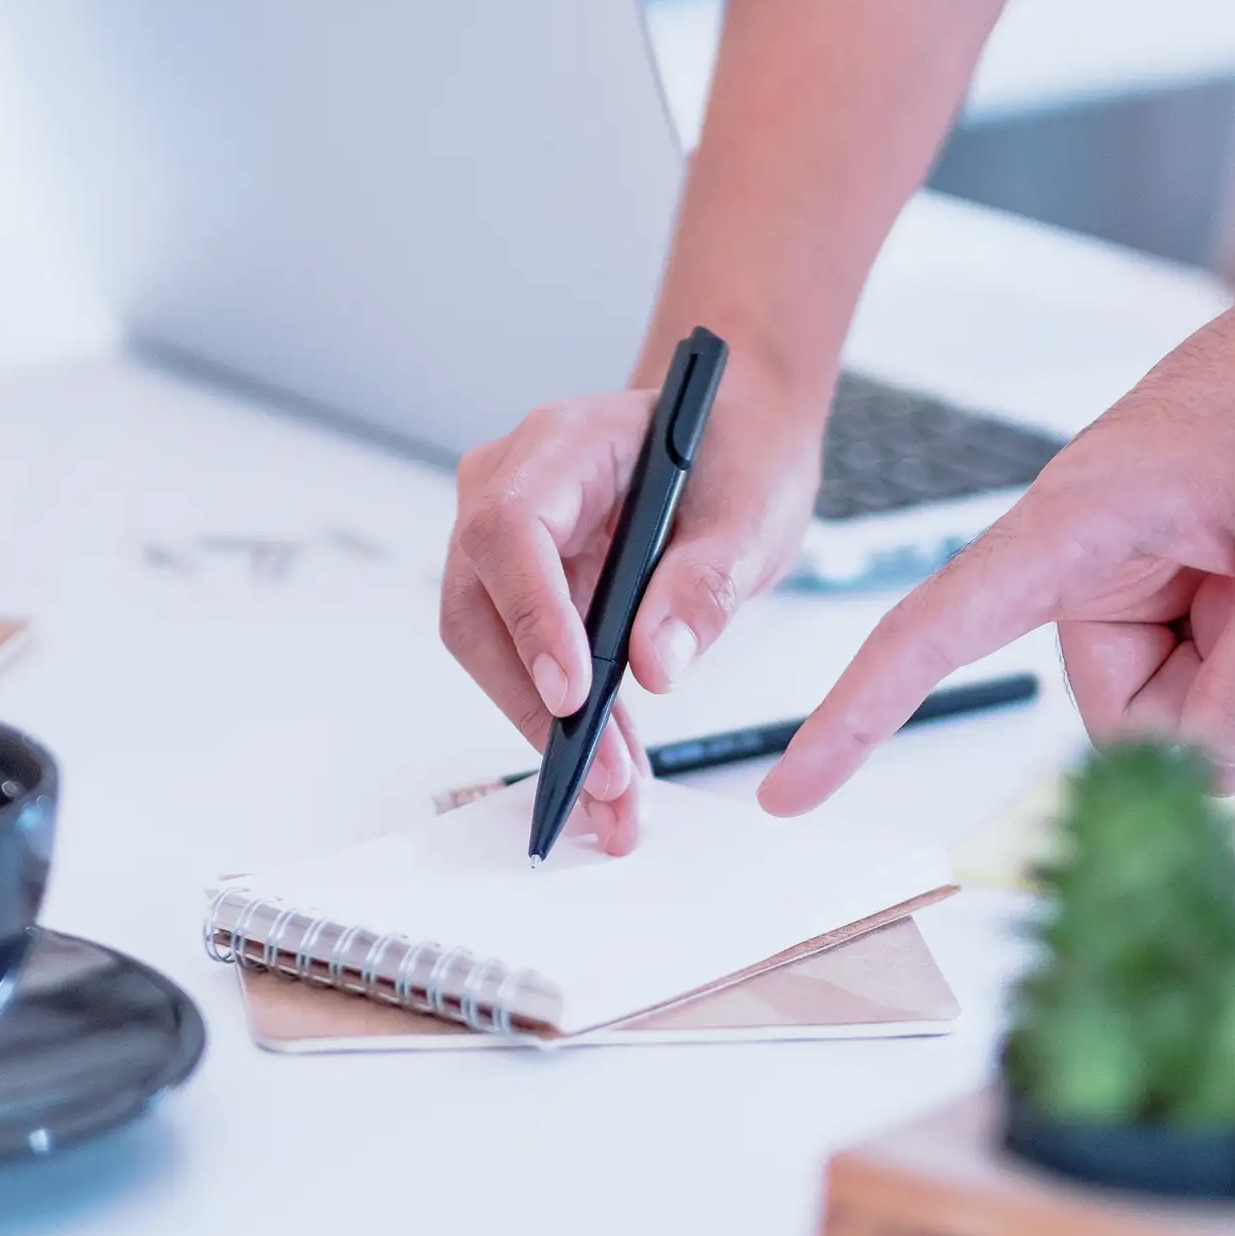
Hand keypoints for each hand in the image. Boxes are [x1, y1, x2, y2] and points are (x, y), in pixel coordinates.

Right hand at [439, 378, 819, 852]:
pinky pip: (524, 664)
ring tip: (615, 797)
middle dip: (537, 704)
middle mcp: (512, 487)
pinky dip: (565, 722)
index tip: (575, 692)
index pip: (511, 528)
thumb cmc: (737, 453)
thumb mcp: (753, 512)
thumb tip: (658, 666)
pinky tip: (609, 772)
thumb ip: (707, 583)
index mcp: (563, 443)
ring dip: (549, 730)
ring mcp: (508, 543)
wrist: (734, 438)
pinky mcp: (524, 591)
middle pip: (481, 606)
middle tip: (605, 778)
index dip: (533, 615)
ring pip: (493, 650)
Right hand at [760, 140, 1234, 810]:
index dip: (856, 717)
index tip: (794, 789)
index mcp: (1084, 516)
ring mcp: (1142, 539)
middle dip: (1203, 695)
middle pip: (1111, 696)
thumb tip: (1205, 784)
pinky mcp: (1184, 542)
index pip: (934, 632)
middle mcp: (1093, 532)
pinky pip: (1199, 639)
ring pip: (1166, 678)